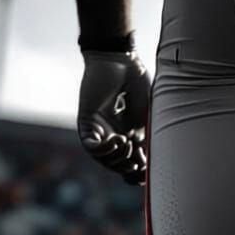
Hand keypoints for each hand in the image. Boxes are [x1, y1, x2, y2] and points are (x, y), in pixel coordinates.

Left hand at [77, 51, 149, 185]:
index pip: (128, 163)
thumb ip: (142, 140)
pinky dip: (104, 150)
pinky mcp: (87, 122)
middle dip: (127, 169)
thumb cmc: (137, 84)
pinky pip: (91, 147)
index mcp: (126, 134)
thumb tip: (140, 163)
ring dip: (116, 159)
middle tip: (138, 161)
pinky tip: (117, 140)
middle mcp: (110, 134)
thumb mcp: (146, 118)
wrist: (122, 61)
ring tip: (127, 144)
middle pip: (115, 166)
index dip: (137, 174)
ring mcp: (98, 129)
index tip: (147, 174)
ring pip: (102, 160)